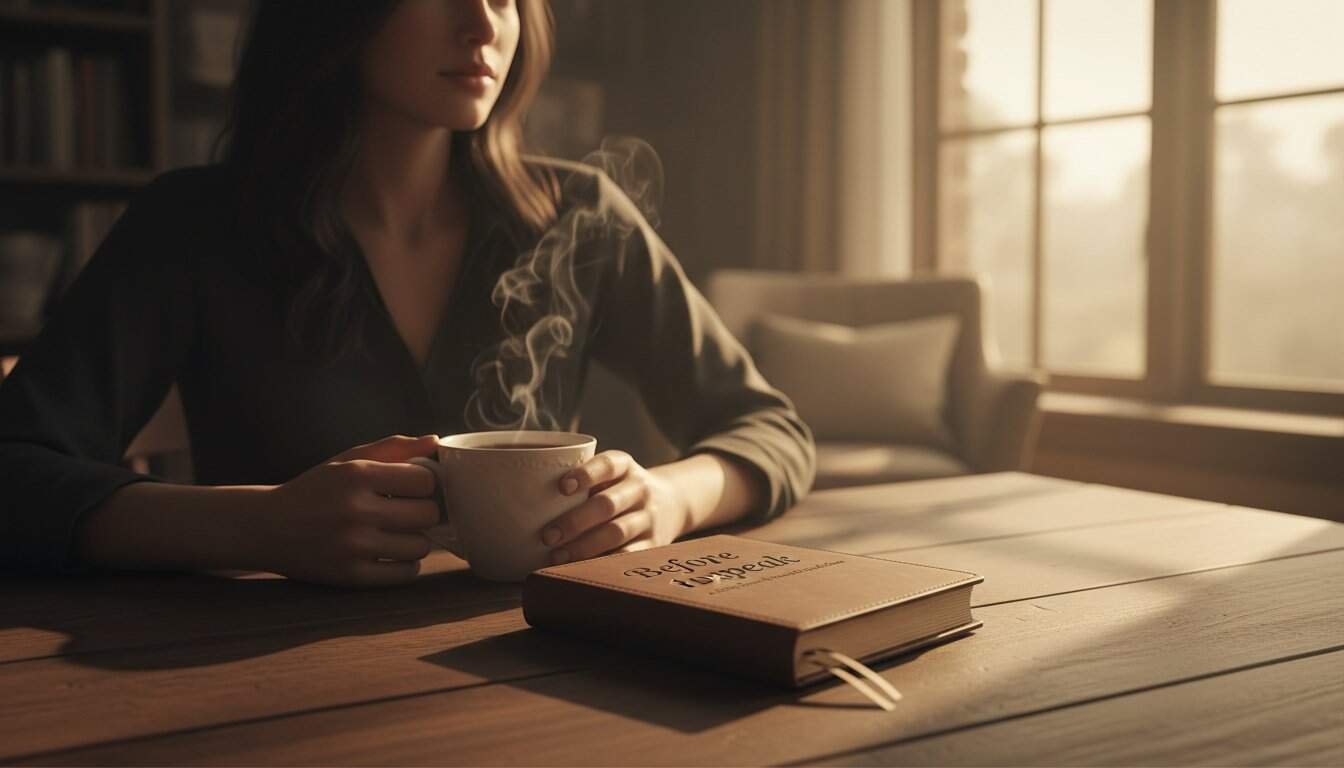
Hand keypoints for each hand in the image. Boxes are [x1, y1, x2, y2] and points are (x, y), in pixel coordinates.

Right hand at [252, 434, 440, 586]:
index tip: (411, 488)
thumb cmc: (315, 490)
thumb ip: (393, 448)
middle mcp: (355, 510)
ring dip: (414, 540)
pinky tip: (390, 553)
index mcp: (356, 475)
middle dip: (421, 511)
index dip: (423, 484)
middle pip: (427, 514)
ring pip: (421, 546)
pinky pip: (406, 574)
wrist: (266, 527)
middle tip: (405, 511)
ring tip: (396, 533)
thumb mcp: (347, 461)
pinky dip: (405, 565)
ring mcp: (353, 546)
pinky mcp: (351, 576)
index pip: (425, 480)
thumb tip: (436, 441)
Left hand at [539, 450, 690, 564]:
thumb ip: (579, 480)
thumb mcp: (609, 474)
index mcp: (625, 466)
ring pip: (616, 533)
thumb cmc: (618, 488)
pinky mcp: (653, 543)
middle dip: (575, 521)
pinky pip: (627, 555)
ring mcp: (648, 517)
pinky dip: (602, 563)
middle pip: (608, 504)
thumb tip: (520, 496)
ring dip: (584, 547)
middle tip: (547, 536)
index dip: (586, 475)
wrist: (671, 502)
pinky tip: (580, 569)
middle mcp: (640, 489)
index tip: (562, 487)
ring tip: (556, 557)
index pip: (608, 464)